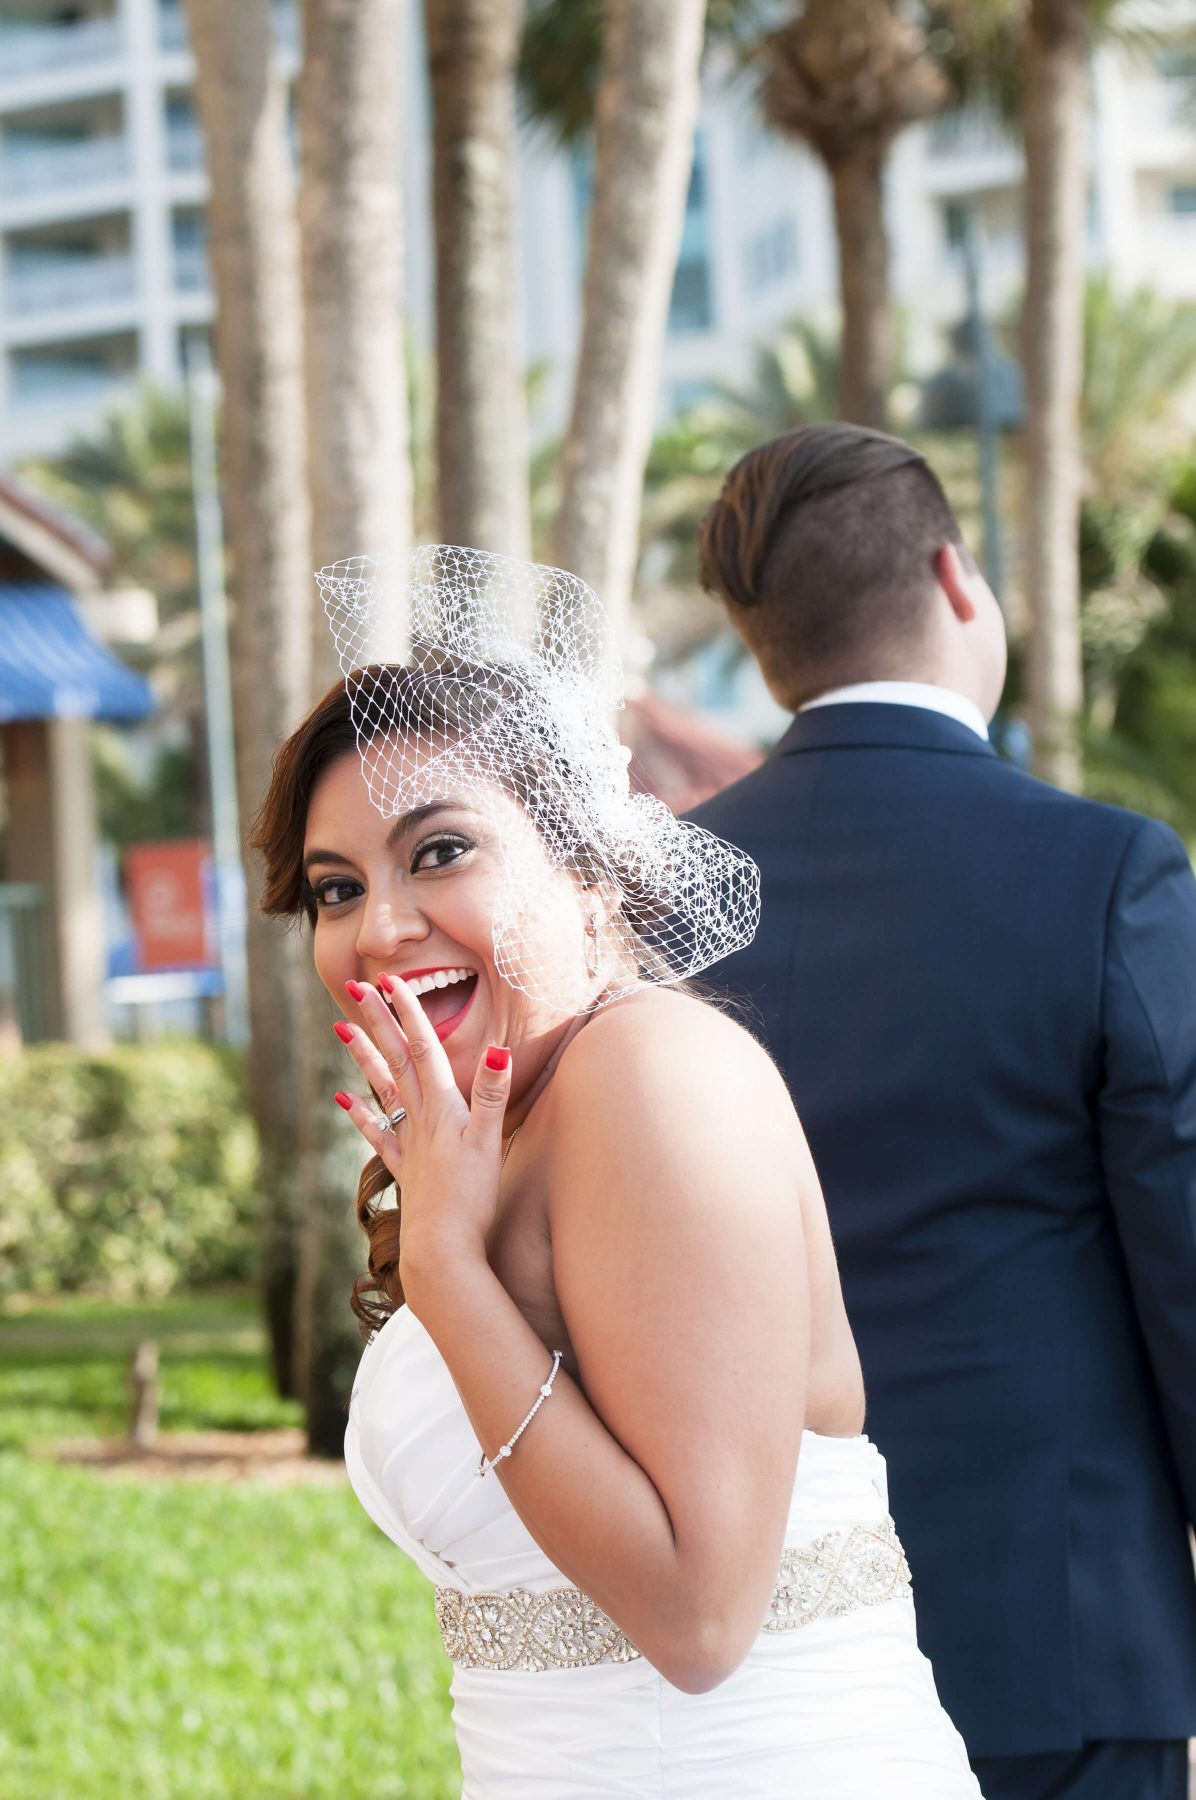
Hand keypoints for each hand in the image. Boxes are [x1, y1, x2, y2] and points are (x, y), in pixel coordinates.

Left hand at [331, 974, 512, 1306]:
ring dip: (364, 1057)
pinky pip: (379, 1133)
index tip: (390, 980)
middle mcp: (420, 1118)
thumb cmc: (471, 1198)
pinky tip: (342, 1100)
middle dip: (379, 1021)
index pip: (423, 1047)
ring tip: (341, 1029)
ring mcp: (408, 1143)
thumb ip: (492, 1094)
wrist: (442, 1250)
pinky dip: (361, 1114)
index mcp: (442, 1106)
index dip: (408, 1012)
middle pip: (396, 1060)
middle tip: (357, 987)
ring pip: (383, 1089)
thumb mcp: (489, 1141)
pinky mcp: (405, 1168)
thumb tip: (498, 1047)